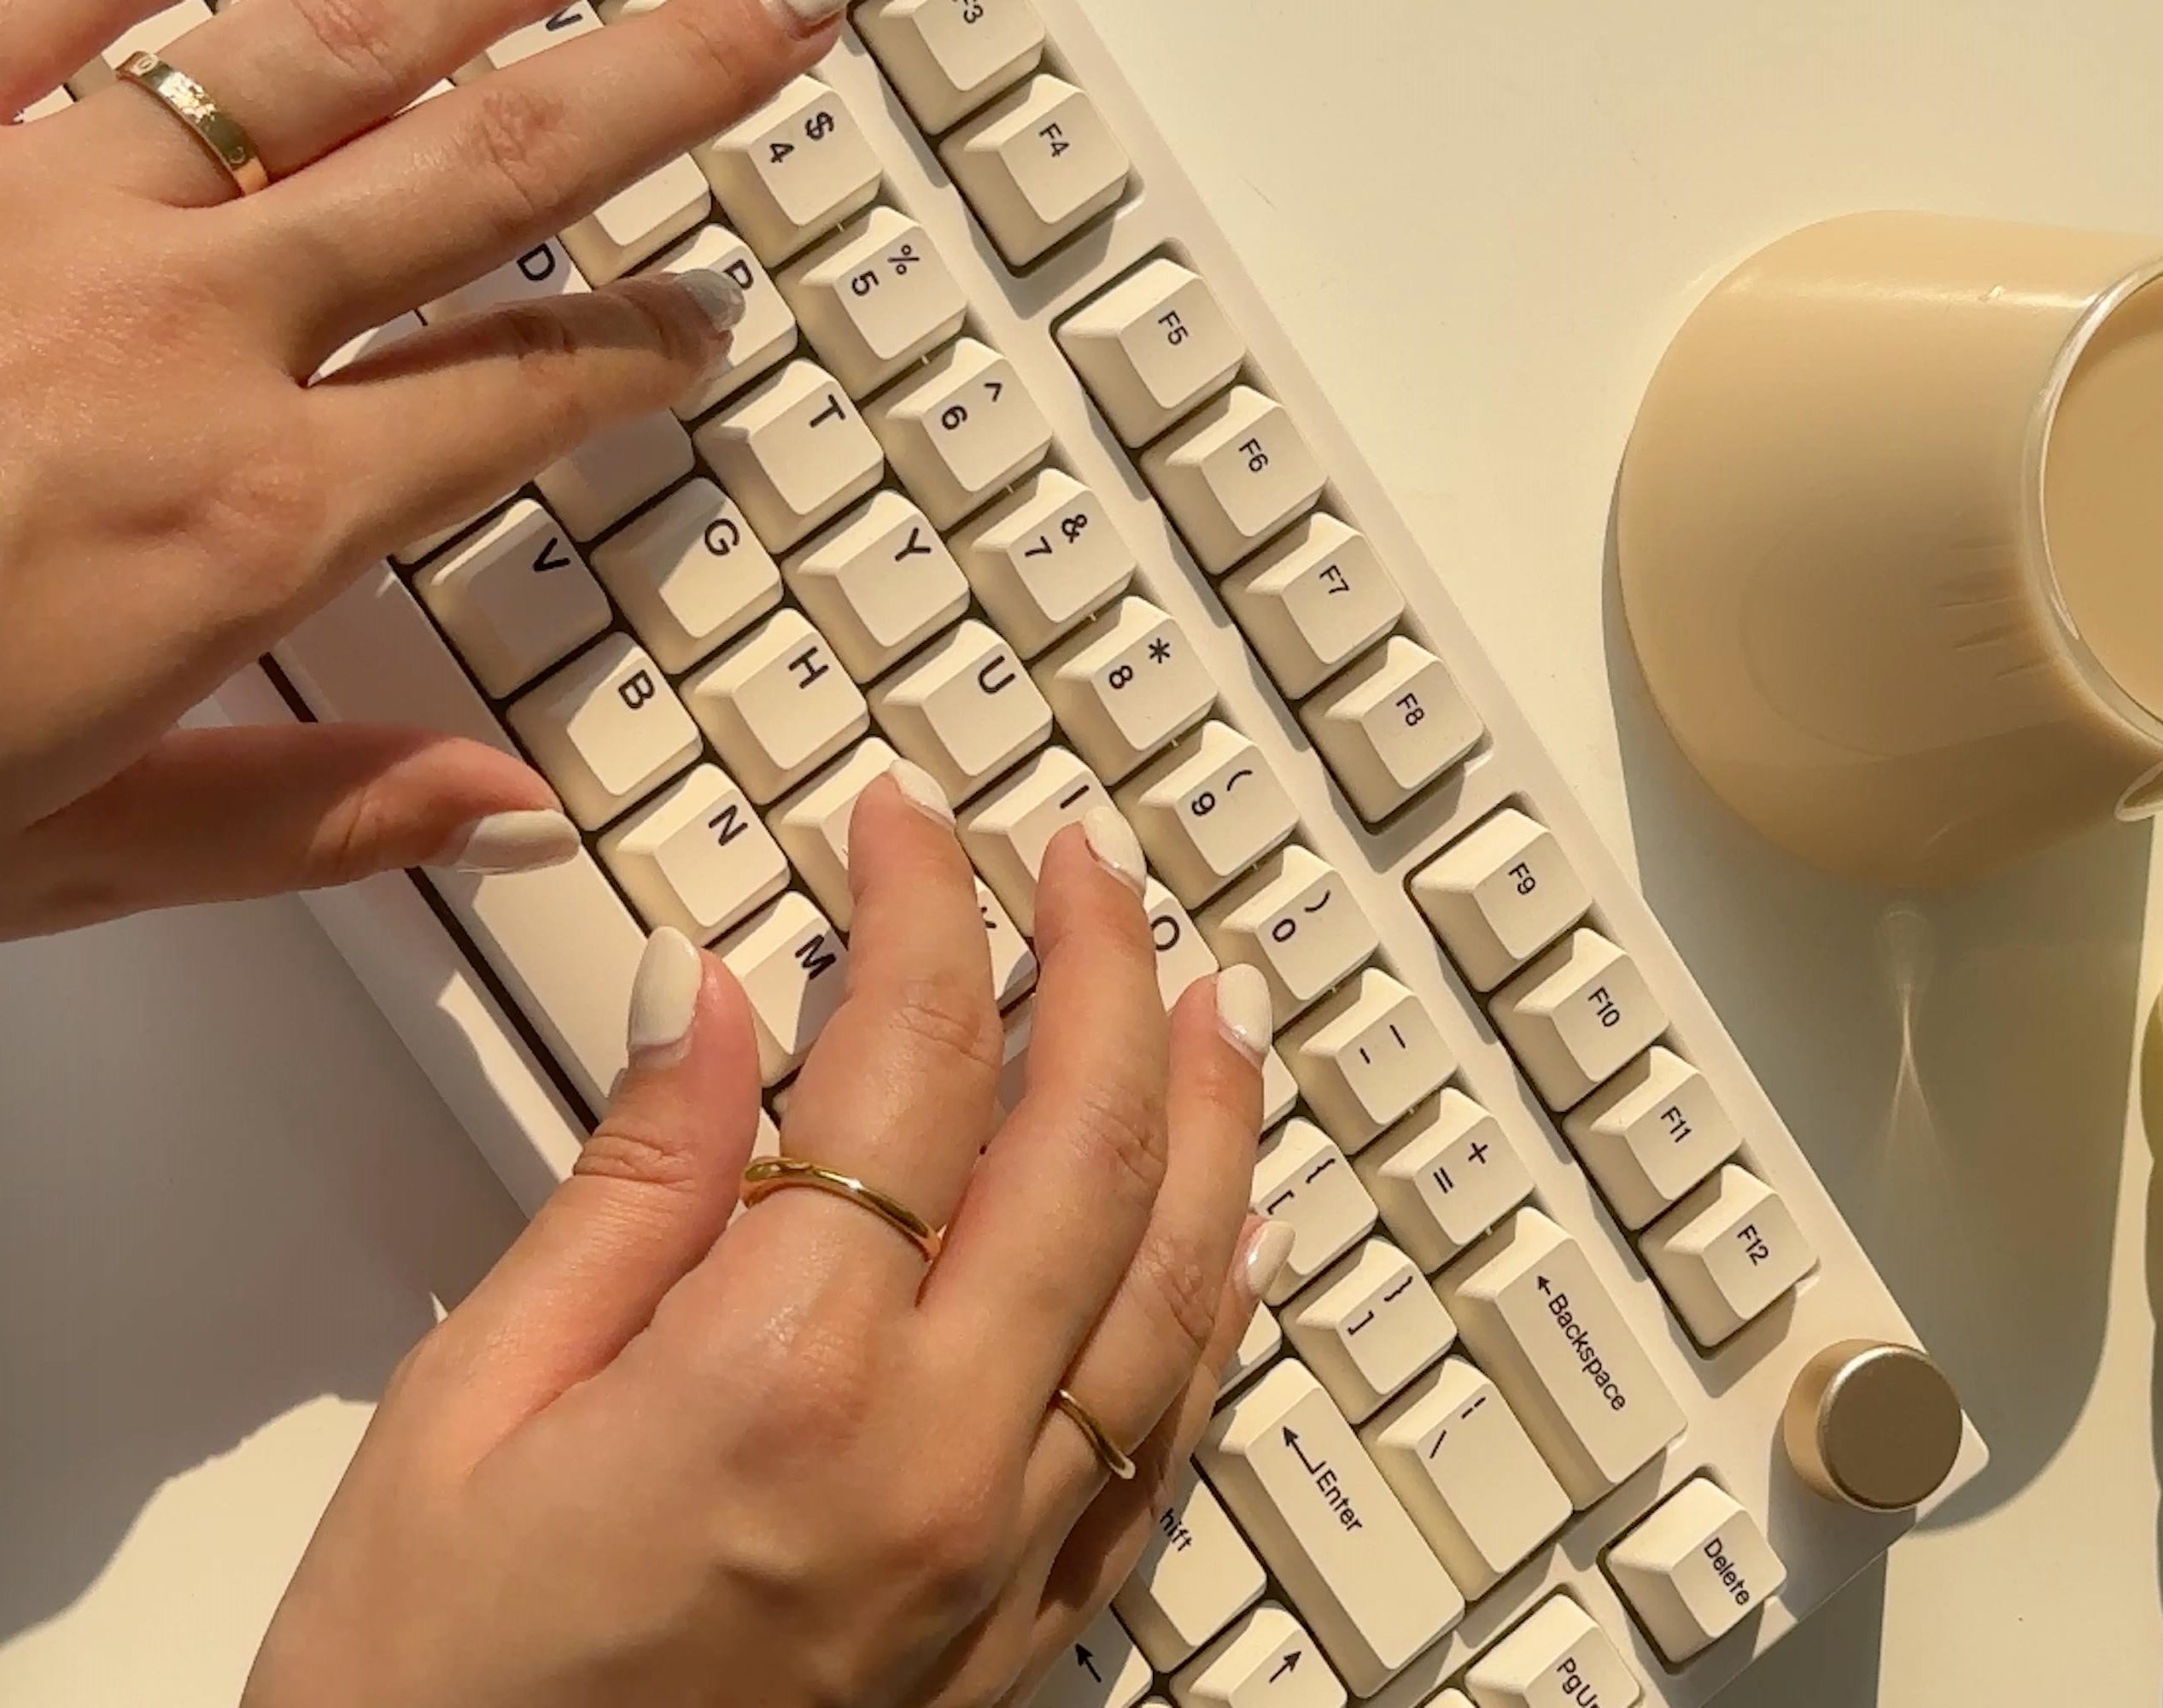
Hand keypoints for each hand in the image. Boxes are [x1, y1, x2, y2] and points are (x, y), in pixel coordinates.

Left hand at [0, 0, 834, 937]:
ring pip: (312, 46)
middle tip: (785, 12)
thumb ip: (308, 815)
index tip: (704, 319)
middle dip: (665, 78)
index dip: (645, 348)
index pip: (526, 398)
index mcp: (247, 520)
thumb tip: (507, 810)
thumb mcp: (61, 859)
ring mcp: (37, 202)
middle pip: (491, 172)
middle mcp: (177, 333)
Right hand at [248, 779, 1290, 1705]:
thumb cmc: (429, 1690)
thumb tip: (710, 1000)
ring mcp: (1003, 1555)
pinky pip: (1167, 1438)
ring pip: (1173, 1286)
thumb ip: (628, 1191)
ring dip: (1208, 1122)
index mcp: (785, 1382)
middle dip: (1105, 974)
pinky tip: (1227, 1232)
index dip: (925, 911)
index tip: (911, 826)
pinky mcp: (1021, 1628)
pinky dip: (1213, 1309)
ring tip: (1214, 1000)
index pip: (912, 1068)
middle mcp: (938, 1463)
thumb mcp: (467, 1406)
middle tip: (1093, 866)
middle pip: (1088, 1154)